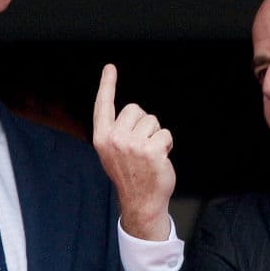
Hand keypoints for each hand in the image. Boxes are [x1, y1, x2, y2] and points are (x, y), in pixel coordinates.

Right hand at [92, 63, 174, 240]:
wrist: (141, 202)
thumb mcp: (112, 153)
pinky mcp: (151, 150)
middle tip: (140, 147)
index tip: (110, 68)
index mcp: (102, 138)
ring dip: (156, 135)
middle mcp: (114, 139)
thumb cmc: (129, 175)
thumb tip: (130, 113)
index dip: (107, 85)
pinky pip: (165, 133)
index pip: (103, 105)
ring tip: (150, 154)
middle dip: (143, 123)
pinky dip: (166, 144)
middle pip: (136, 109)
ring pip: (152, 121)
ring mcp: (132, 144)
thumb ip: (116, 132)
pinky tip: (159, 159)